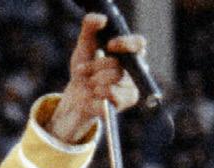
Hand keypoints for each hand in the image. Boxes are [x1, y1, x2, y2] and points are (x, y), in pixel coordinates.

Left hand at [46, 13, 144, 143]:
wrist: (75, 97)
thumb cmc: (85, 69)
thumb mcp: (84, 46)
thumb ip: (90, 27)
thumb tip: (101, 19)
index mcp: (128, 52)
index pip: (138, 44)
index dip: (126, 44)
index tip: (109, 45)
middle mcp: (134, 69)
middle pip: (118, 66)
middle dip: (95, 68)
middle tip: (82, 71)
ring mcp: (132, 87)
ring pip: (113, 82)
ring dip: (93, 83)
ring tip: (88, 85)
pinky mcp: (125, 103)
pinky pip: (110, 98)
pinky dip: (95, 97)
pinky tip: (91, 97)